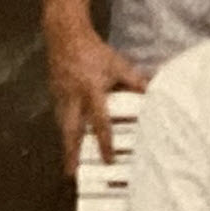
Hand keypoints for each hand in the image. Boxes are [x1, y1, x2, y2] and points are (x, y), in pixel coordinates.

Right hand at [46, 26, 150, 173]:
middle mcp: (73, 98)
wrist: (65, 35)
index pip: (99, 122)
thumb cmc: (94, 51)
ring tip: (70, 165)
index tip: (108, 160)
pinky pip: (60, 117)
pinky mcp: (54, 94)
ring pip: (63, 126)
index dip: (105, 143)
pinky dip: (64, 130)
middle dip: (71, 154)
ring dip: (67, 145)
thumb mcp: (118, 65)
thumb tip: (155, 91)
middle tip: (71, 174)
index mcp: (90, 91)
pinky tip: (69, 140)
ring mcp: (61, 97)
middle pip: (71, 132)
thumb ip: (135, 81)